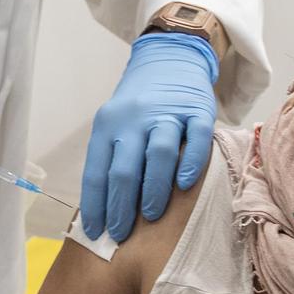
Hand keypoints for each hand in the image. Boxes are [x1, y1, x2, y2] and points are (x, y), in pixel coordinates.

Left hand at [81, 32, 217, 240]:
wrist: (170, 59)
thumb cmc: (139, 106)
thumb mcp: (116, 125)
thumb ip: (111, 158)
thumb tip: (104, 211)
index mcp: (108, 125)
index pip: (96, 171)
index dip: (95, 205)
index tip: (95, 233)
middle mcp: (134, 118)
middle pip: (124, 168)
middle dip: (120, 206)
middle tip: (121, 234)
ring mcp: (168, 113)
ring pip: (158, 154)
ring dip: (153, 189)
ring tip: (151, 215)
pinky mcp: (198, 110)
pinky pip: (196, 139)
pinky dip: (190, 163)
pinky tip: (183, 185)